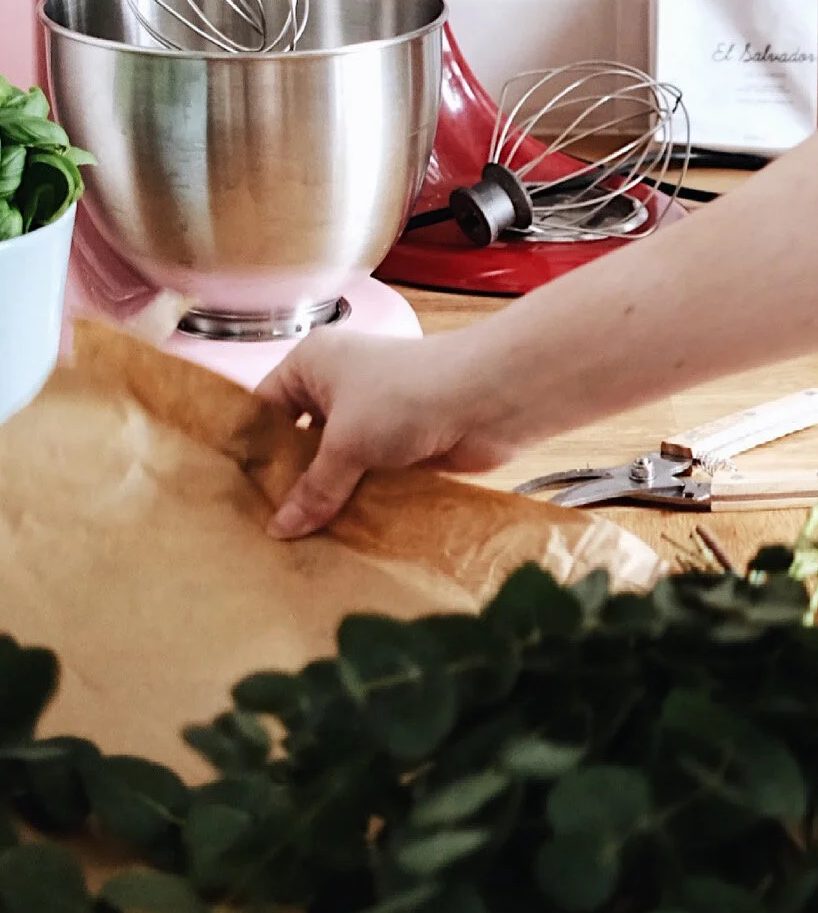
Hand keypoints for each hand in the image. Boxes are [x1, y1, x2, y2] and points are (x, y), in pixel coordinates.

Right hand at [256, 328, 518, 538]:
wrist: (487, 400)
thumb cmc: (404, 399)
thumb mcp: (346, 442)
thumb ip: (314, 488)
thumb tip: (280, 529)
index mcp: (312, 365)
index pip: (265, 409)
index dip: (252, 452)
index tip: (233, 499)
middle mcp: (340, 388)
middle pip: (302, 442)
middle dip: (291, 483)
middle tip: (261, 532)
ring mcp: (374, 419)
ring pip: (339, 466)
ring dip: (329, 499)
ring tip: (295, 547)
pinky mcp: (404, 449)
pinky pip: (371, 480)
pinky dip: (361, 504)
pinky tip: (339, 540)